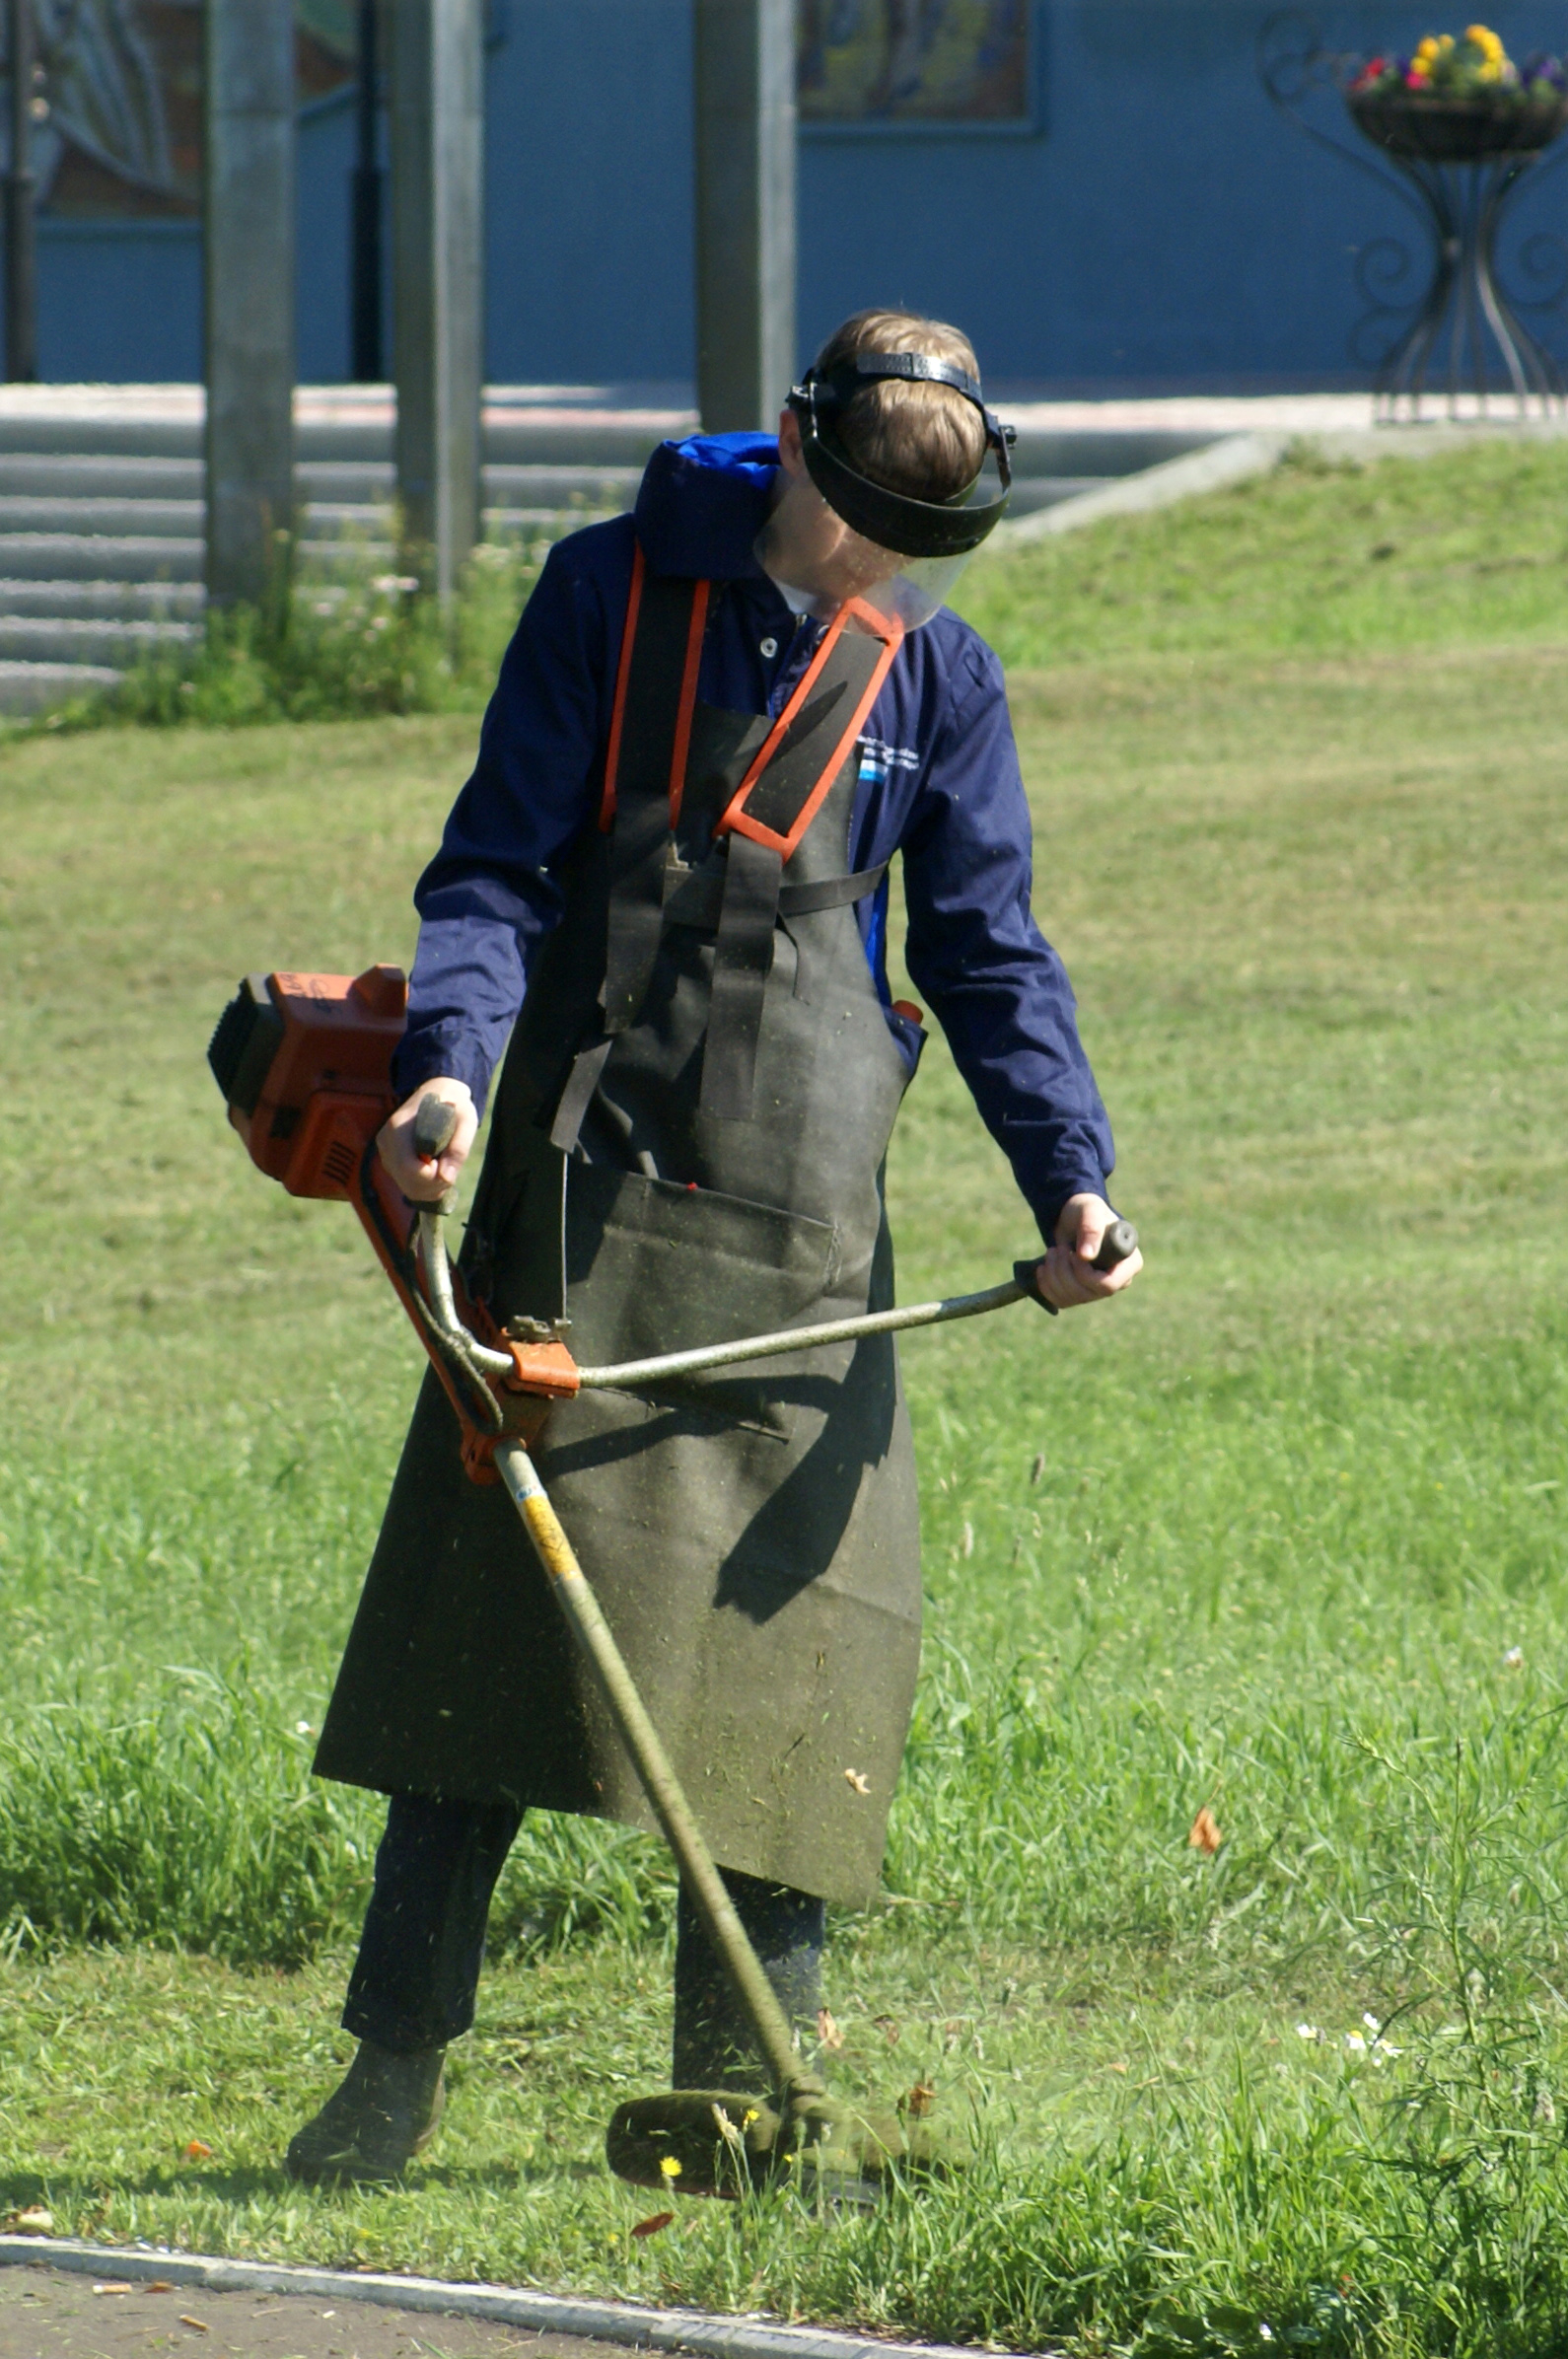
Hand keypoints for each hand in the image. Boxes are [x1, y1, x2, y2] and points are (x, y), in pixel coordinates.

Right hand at [377, 1080, 476, 1203]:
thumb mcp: (466, 1119)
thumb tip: (446, 1177)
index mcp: (399, 1127)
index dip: (432, 1176)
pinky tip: (437, 1171)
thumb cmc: (454, 1105)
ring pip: (407, 1187)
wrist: (438, 1092)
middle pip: (408, 1182)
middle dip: (435, 1185)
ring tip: (445, 1167)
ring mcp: (386, 1151)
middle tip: (451, 1168)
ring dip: (432, 1188)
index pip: (409, 1168)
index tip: (448, 1163)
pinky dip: (426, 1187)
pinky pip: (407, 1185)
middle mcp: (387, 1141)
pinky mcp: (390, 1160)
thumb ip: (459, 1147)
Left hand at [1034, 1192, 1142, 1310]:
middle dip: (1064, 1271)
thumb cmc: (1087, 1211)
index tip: (1074, 1254)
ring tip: (1051, 1252)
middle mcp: (1118, 1281)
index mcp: (1130, 1263)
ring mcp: (1099, 1290)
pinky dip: (1047, 1285)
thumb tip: (1087, 1256)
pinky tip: (1044, 1268)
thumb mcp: (1090, 1211)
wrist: (1073, 1218)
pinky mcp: (1081, 1293)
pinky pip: (1061, 1301)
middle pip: (1087, 1294)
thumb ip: (1091, 1228)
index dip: (1086, 1274)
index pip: (1108, 1285)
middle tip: (1058, 1248)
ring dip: (1054, 1275)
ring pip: (1072, 1298)